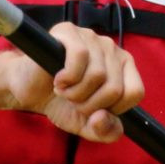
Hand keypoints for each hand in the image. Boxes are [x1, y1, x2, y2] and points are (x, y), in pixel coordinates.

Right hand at [4, 23, 143, 143]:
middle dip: (88, 105)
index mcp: (124, 67)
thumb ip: (105, 132)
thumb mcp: (87, 125)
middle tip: (73, 100)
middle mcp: (111, 49)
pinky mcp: (70, 31)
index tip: (94, 108)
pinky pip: (79, 56)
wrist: (29, 91)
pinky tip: (58, 79)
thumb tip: (101, 118)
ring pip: (97, 75)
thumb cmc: (61, 103)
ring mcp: (91, 37)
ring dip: (74, 93)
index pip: (135, 92)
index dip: (112, 109)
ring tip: (64, 90)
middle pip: (114, 88)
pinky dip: (67, 77)